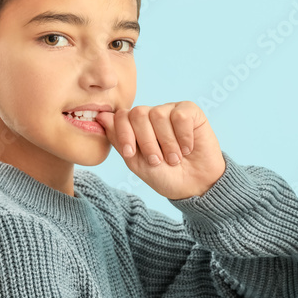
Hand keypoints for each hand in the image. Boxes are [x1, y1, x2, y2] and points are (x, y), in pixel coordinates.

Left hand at [95, 101, 225, 200]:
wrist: (194, 185)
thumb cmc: (165, 175)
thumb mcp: (137, 163)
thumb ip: (120, 141)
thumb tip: (102, 117)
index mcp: (136, 126)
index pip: (121, 116)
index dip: (123, 134)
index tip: (131, 154)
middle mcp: (152, 115)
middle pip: (138, 113)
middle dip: (145, 141)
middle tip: (157, 160)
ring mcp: (171, 111)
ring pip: (159, 115)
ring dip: (167, 143)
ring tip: (175, 159)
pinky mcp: (191, 112)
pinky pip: (180, 116)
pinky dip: (183, 136)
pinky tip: (188, 148)